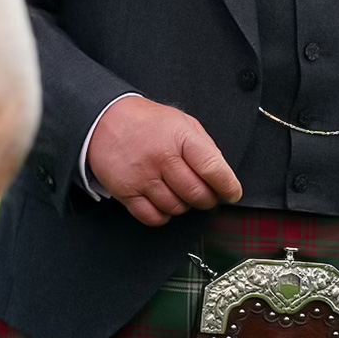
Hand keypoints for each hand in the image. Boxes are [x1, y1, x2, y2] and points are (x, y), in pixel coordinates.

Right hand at [87, 95, 241, 226]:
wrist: (105, 120)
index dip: (228, 185)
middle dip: (207, 199)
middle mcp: (161, 157)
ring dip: (184, 206)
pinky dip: (163, 216)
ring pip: (177, 208)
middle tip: (206, 193)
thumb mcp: (180, 121)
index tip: (233, 192)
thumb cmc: (146, 122)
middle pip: (197, 194)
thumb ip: (203, 146)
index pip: (212, 168)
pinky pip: (153, 217)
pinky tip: (163, 201)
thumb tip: (222, 174)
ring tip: (180, 192)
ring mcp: (143, 176)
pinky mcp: (127, 192)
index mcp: (179, 136)